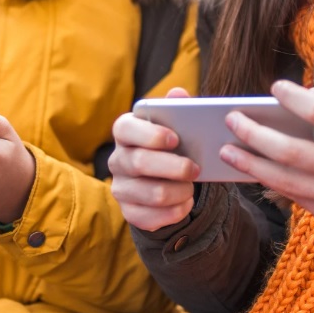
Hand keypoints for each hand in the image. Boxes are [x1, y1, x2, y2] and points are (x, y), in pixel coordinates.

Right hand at [108, 88, 200, 231]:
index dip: (149, 134)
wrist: (165, 181)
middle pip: (140, 163)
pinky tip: (185, 203)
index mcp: (125, 132)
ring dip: (179, 191)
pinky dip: (176, 212)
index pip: (125, 129)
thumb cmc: (171, 147)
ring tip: (191, 188)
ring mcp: (120, 188)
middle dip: (174, 167)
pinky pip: (152, 218)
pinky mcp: (129, 212)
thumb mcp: (176, 126)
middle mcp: (117, 160)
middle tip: (195, 169)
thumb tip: (178, 94)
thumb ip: (177, 109)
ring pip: (152, 194)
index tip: (175, 139)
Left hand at [218, 80, 313, 229]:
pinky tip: (248, 167)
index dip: (295, 100)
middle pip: (293, 152)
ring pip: (285, 179)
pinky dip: (267, 180)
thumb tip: (296, 95)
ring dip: (250, 164)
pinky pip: (292, 196)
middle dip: (255, 135)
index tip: (274, 88)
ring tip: (226, 149)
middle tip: (231, 120)